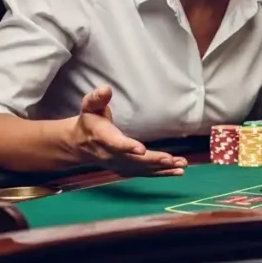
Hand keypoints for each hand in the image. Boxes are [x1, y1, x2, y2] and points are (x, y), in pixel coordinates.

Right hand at [68, 87, 186, 176]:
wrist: (79, 145)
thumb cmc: (89, 122)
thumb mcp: (89, 107)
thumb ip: (97, 99)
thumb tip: (106, 88)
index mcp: (103, 138)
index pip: (116, 144)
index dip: (128, 147)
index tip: (142, 149)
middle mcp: (112, 155)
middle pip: (134, 161)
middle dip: (153, 160)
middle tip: (171, 159)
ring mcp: (120, 165)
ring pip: (143, 169)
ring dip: (163, 168)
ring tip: (182, 165)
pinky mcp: (126, 170)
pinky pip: (145, 174)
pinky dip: (162, 173)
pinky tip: (178, 171)